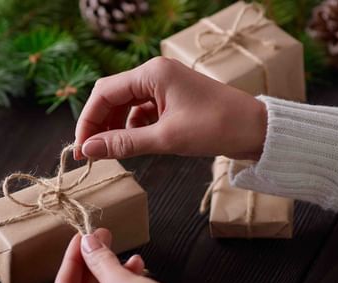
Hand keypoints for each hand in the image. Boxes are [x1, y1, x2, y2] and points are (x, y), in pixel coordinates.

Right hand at [74, 57, 266, 160]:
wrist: (257, 130)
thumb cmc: (216, 128)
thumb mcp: (165, 138)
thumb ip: (123, 143)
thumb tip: (88, 150)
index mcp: (152, 73)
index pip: (104, 93)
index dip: (87, 121)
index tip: (81, 149)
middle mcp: (154, 74)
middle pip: (111, 96)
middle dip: (99, 124)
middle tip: (91, 153)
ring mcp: (163, 85)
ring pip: (125, 105)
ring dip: (115, 127)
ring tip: (112, 151)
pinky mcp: (171, 98)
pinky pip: (141, 111)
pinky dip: (133, 128)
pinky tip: (135, 143)